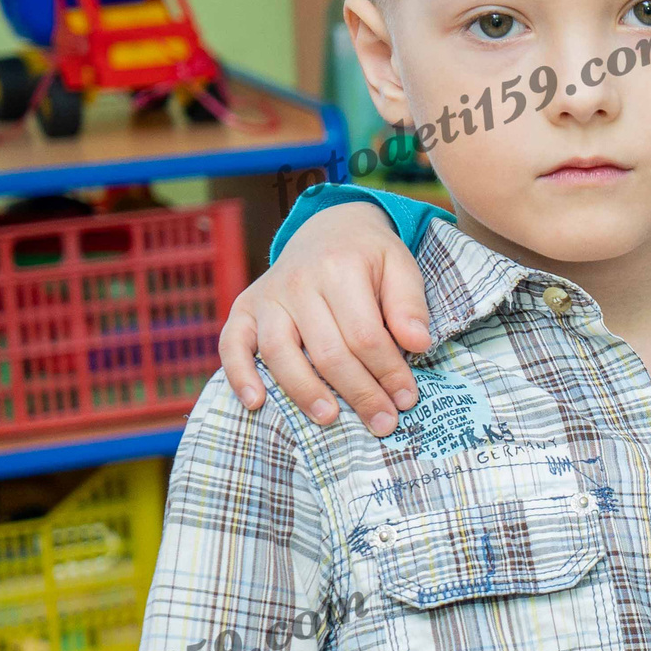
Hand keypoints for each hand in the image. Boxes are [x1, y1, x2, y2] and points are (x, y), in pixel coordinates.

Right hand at [218, 202, 430, 434]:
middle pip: (327, 351)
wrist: (328, 227)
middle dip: (358, 392)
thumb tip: (418, 343)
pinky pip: (232, 344)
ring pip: (280, 353)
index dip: (388, 372)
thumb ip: (410, 304)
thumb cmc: (369, 256)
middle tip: (382, 422)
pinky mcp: (244, 308)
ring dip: (304, 391)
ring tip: (330, 419)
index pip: (365, 335)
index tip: (407, 399)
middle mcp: (298, 282)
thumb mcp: (401, 265)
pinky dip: (239, 375)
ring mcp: (267, 296)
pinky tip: (255, 403)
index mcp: (340, 268)